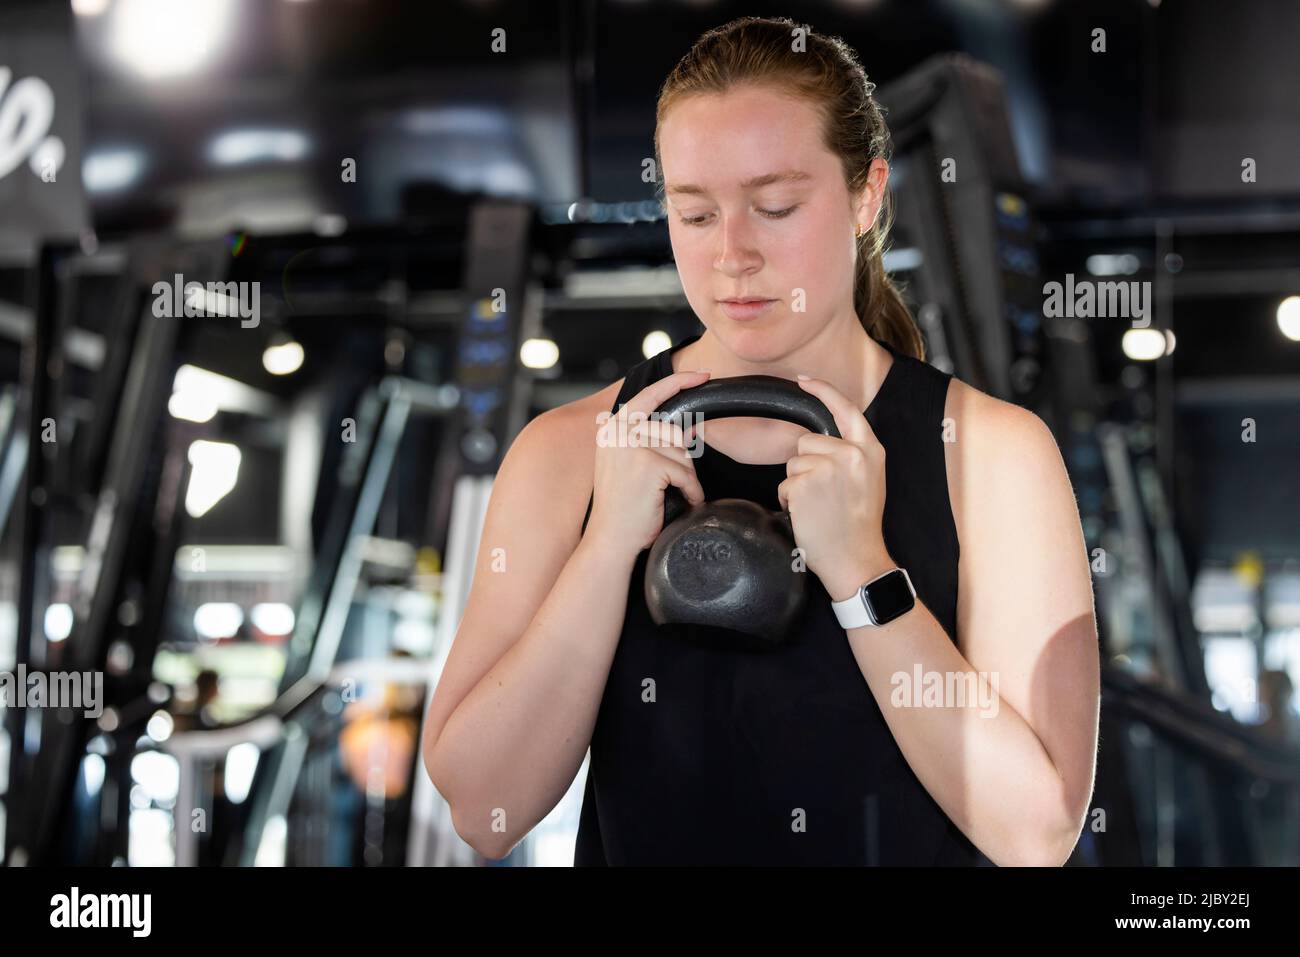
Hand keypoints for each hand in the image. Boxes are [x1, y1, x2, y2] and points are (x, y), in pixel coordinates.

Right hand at [586, 370, 710, 556]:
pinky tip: (679, 501)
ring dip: (686, 477)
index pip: (650, 395)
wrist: (610, 540)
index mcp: (611, 427)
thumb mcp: (629, 464)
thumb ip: (651, 441)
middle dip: (684, 459)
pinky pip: (686, 473)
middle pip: (675, 430)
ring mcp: (631, 445)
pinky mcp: (648, 464)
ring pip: (683, 452)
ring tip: (672, 495)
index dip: (678, 383)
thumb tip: (692, 428)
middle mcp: (618, 431)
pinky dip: (690, 491)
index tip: (702, 374)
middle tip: (674, 483)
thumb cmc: (623, 507)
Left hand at [776, 375, 894, 599]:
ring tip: (819, 506)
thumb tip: (821, 437)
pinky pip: (785, 484)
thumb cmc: (859, 525)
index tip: (803, 380)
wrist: (857, 560)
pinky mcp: (806, 484)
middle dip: (806, 465)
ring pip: (792, 463)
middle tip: (825, 495)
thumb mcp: (869, 480)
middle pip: (806, 442)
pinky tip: (808, 515)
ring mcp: (828, 468)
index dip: (823, 390)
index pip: (845, 408)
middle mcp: (851, 454)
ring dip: (797, 484)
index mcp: (870, 450)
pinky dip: (790, 500)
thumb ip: (851, 454)